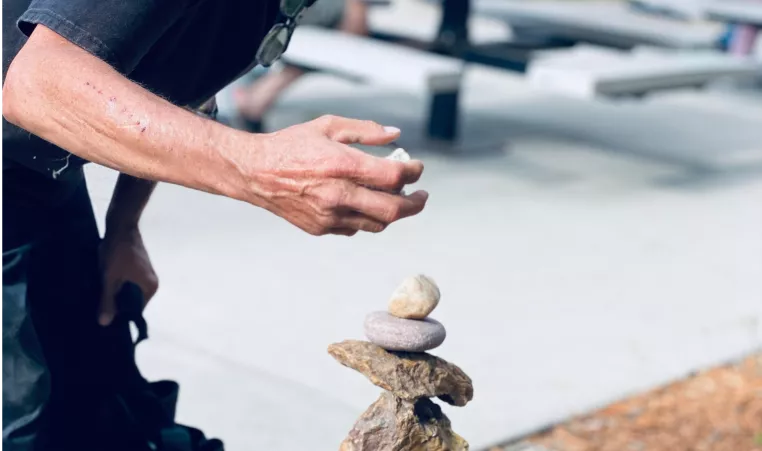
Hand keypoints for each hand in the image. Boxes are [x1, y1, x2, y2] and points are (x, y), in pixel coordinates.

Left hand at [98, 225, 157, 325]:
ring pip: (129, 291)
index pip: (136, 311)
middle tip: (99, 305)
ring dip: (116, 292)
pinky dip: (118, 284)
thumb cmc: (117, 252)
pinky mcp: (139, 267)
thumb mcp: (109, 278)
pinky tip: (105, 281)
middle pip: (132, 301)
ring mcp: (146, 274)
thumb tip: (104, 323)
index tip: (104, 316)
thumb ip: (107, 301)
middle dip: (117, 303)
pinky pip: (129, 282)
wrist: (121, 225)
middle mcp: (152, 283)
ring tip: (101, 293)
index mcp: (149, 288)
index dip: (120, 315)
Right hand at [238, 115, 428, 235]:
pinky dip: (366, 218)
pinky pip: (355, 228)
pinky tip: (365, 204)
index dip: (413, 172)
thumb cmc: (291, 145)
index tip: (416, 168)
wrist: (255, 172)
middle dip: (415, 203)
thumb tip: (395, 135)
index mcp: (342, 165)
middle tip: (421, 196)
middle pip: (393, 209)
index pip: (394, 176)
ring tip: (396, 200)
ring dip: (392, 213)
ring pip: (377, 223)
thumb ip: (365, 130)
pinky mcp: (320, 228)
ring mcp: (329, 216)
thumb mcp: (328, 125)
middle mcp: (338, 194)